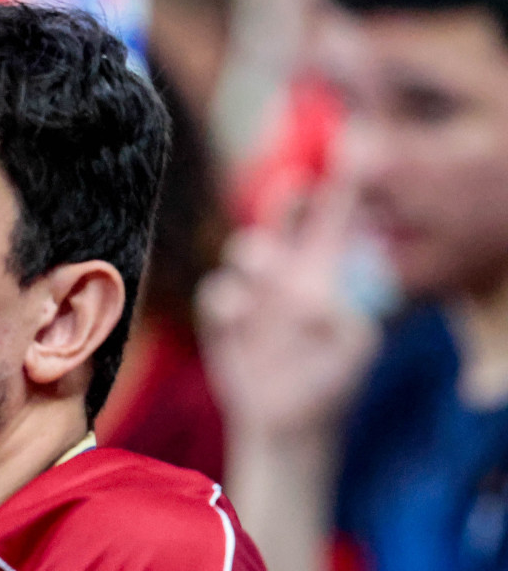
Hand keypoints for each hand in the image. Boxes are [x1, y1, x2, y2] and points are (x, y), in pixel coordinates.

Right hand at [198, 173, 379, 441]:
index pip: (339, 215)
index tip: (349, 146)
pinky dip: (228, 305)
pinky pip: (217, 292)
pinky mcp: (225, 318)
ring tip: (266, 282)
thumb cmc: (330, 386)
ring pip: (247, 250)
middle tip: (295, 189)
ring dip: (257, 260)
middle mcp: (291, 274)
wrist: (286, 424)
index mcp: (330, 272)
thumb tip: (311, 298)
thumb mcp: (354, 352)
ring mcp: (256, 295)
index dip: (343, 181)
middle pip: (287, 217)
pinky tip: (240, 325)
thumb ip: (346, 320)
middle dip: (289, 200)